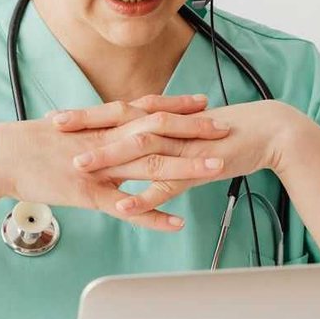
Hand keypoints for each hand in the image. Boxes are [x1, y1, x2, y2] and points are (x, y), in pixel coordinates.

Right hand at [0, 94, 233, 231]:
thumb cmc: (24, 144)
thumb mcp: (63, 132)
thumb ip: (87, 133)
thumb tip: (100, 133)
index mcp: (100, 125)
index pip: (146, 110)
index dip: (177, 108)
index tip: (203, 104)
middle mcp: (106, 141)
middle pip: (159, 132)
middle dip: (194, 131)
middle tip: (225, 129)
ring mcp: (100, 167)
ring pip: (152, 166)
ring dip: (187, 167)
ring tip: (217, 168)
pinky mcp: (89, 193)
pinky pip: (128, 206)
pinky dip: (154, 214)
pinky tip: (176, 223)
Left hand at [50, 96, 303, 218]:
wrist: (265, 133)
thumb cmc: (223, 133)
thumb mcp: (183, 133)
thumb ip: (157, 138)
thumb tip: (131, 142)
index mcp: (161, 116)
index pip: (116, 112)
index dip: (85, 115)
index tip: (54, 117)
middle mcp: (167, 127)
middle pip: (120, 122)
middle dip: (86, 125)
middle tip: (53, 127)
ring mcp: (182, 147)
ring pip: (139, 151)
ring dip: (109, 157)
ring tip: (79, 166)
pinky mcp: (198, 168)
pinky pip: (167, 185)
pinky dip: (145, 196)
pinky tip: (124, 206)